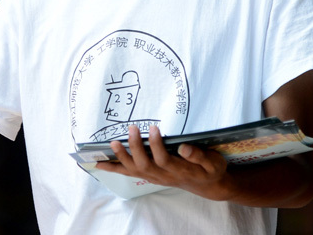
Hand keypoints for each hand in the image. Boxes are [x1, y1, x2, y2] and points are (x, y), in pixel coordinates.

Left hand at [95, 125, 230, 200]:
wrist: (207, 185)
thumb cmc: (209, 170)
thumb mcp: (213, 162)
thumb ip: (199, 155)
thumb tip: (184, 147)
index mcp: (180, 170)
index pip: (164, 159)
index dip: (157, 145)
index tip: (153, 128)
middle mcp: (164, 176)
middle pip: (145, 164)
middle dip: (136, 147)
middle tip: (132, 128)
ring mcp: (155, 177)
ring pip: (134, 170)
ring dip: (122, 157)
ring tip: (112, 143)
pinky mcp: (149, 176)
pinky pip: (129, 173)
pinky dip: (113, 168)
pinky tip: (100, 162)